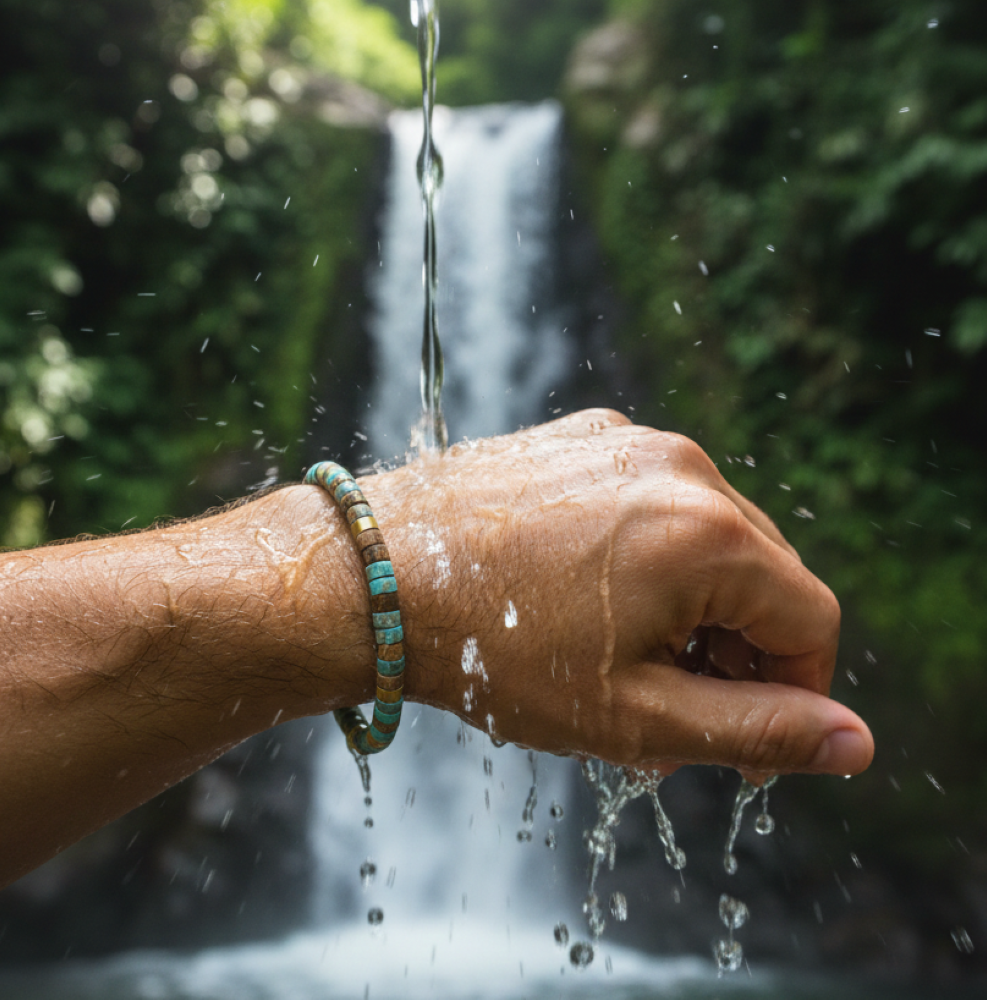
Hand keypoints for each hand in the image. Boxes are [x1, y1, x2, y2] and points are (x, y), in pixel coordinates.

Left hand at [363, 409, 872, 776]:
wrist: (375, 574)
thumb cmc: (494, 650)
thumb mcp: (633, 715)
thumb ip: (756, 729)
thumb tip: (855, 742)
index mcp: (706, 531)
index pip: (810, 619)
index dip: (797, 691)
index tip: (750, 744)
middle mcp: (680, 468)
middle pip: (764, 573)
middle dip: (740, 653)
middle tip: (679, 713)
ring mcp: (629, 442)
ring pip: (710, 536)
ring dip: (696, 607)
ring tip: (630, 664)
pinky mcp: (586, 436)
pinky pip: (653, 501)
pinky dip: (651, 557)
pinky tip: (596, 602)